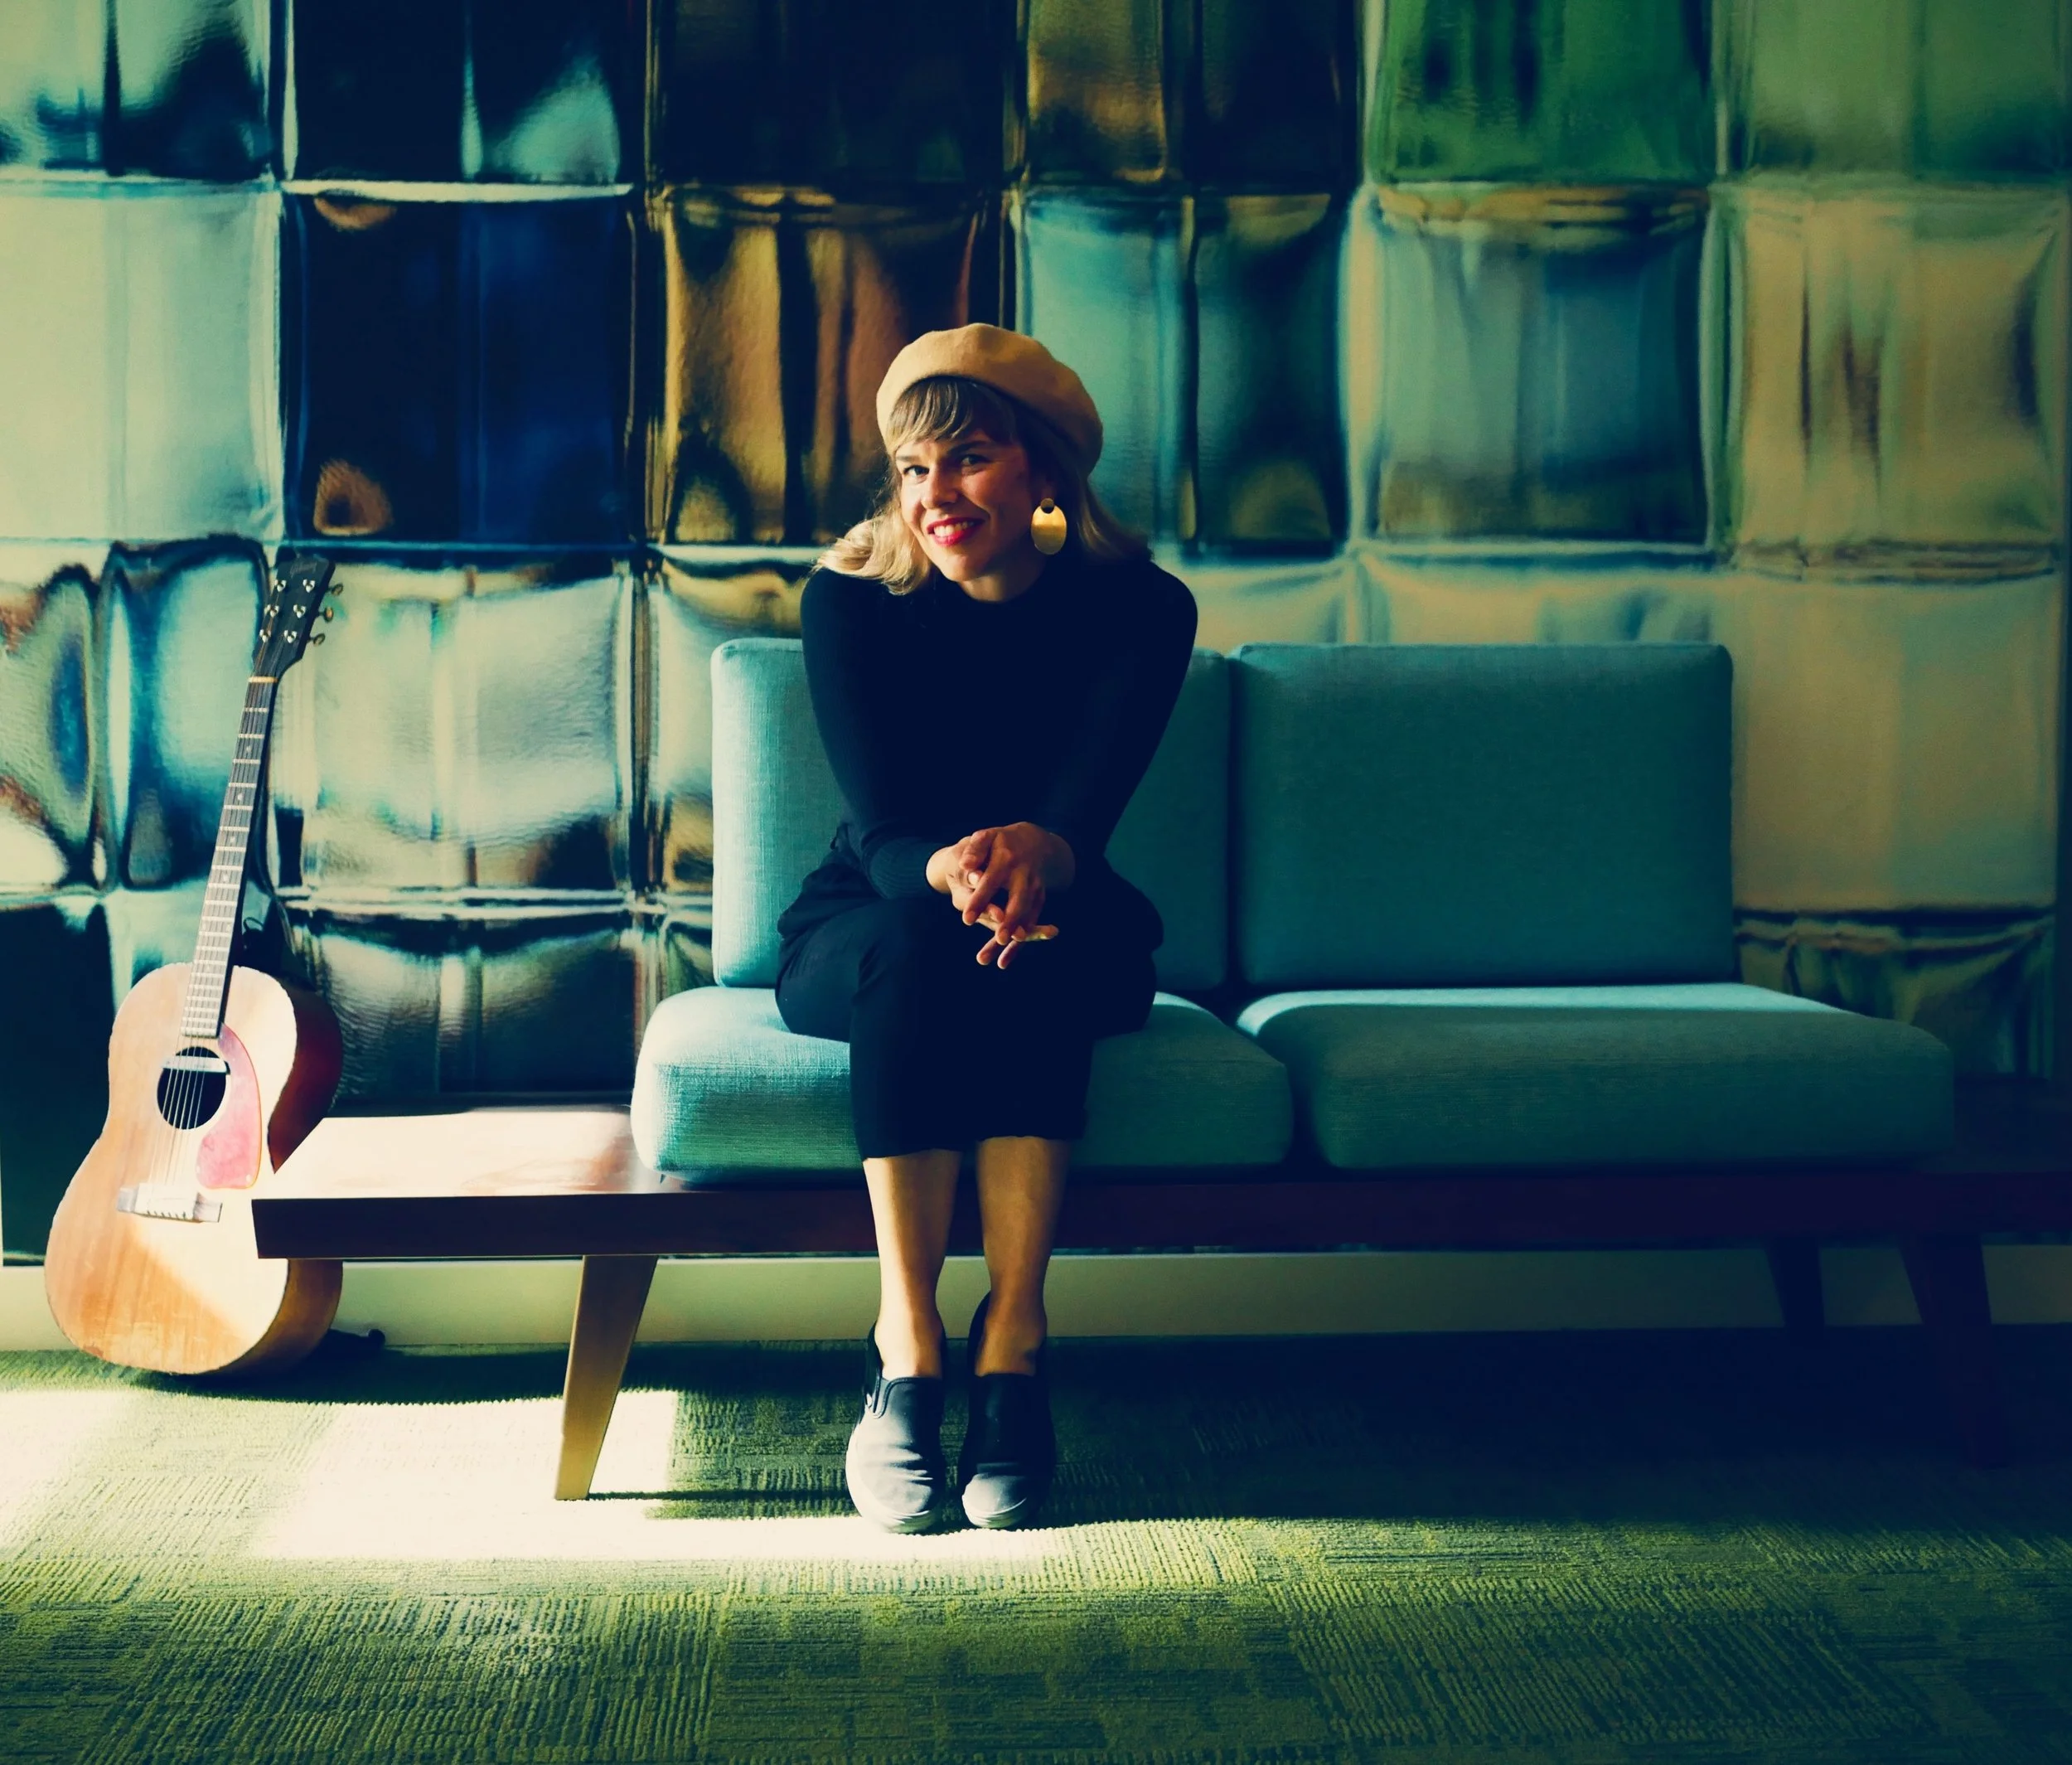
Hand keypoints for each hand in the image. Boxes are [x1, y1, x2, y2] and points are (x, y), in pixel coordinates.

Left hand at [928, 824, 1070, 967]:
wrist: (1035, 842)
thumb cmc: (1002, 841)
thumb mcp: (987, 837)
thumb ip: (975, 849)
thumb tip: (965, 865)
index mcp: (1007, 860)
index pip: (992, 882)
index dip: (981, 900)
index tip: (967, 920)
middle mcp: (1024, 877)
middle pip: (1019, 902)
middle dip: (1011, 921)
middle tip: (1001, 938)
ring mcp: (1035, 890)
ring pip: (1026, 918)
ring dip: (1015, 939)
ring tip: (997, 960)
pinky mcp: (1039, 901)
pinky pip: (1030, 925)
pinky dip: (1018, 946)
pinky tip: (1002, 962)